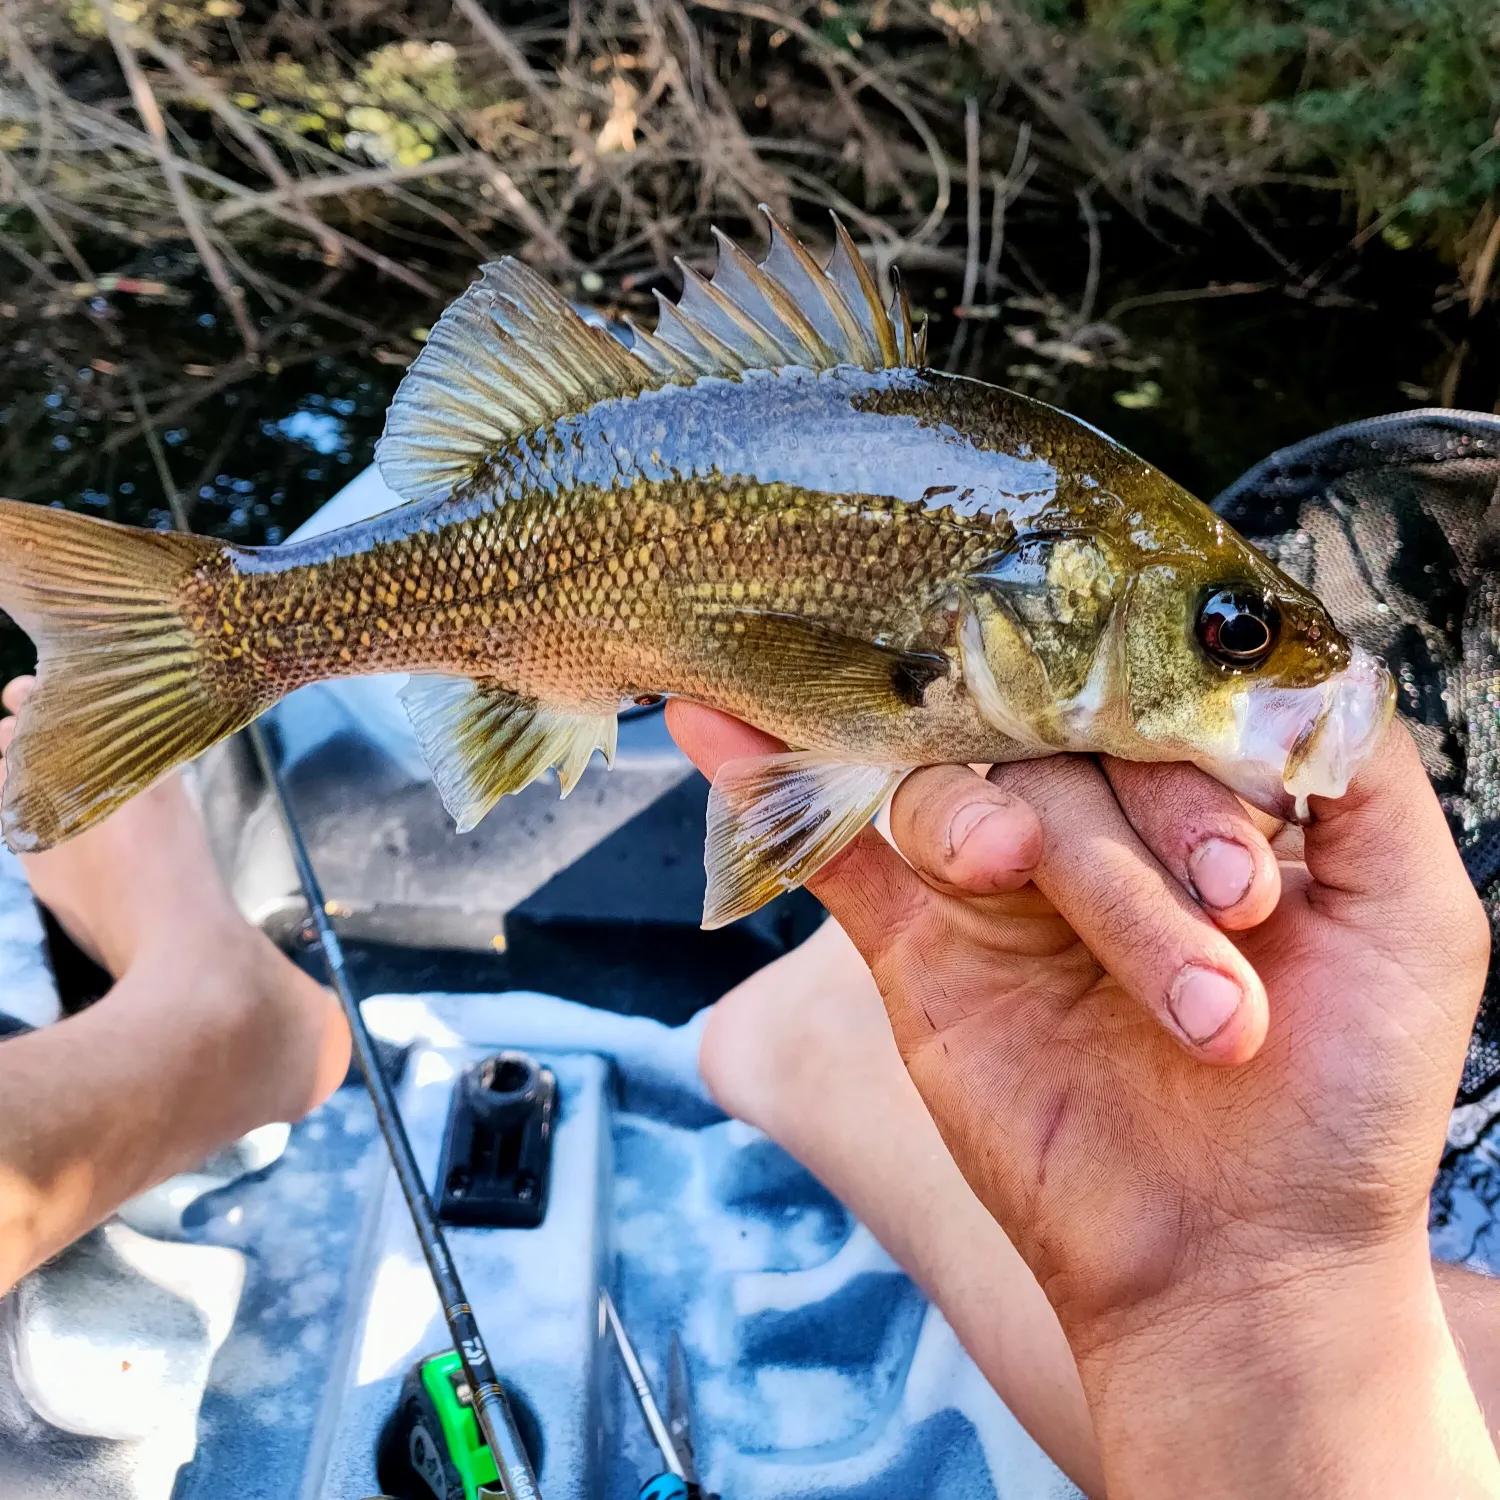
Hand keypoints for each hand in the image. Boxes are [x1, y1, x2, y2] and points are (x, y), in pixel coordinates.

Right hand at [668, 701, 1498, 1496]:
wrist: (1235, 1264)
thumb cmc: (1345, 1097)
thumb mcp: (1413, 913)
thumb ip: (1362, 762)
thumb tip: (1288, 636)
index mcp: (1195, 804)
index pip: (1160, 708)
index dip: (1187, 766)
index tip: (1237, 879)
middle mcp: (1091, 828)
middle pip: (1055, 747)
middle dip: (1116, 836)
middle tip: (1194, 918)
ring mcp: (995, 885)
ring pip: (960, 793)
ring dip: (988, 831)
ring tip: (1016, 885)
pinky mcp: (915, 945)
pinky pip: (836, 846)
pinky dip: (773, 775)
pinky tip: (718, 708)